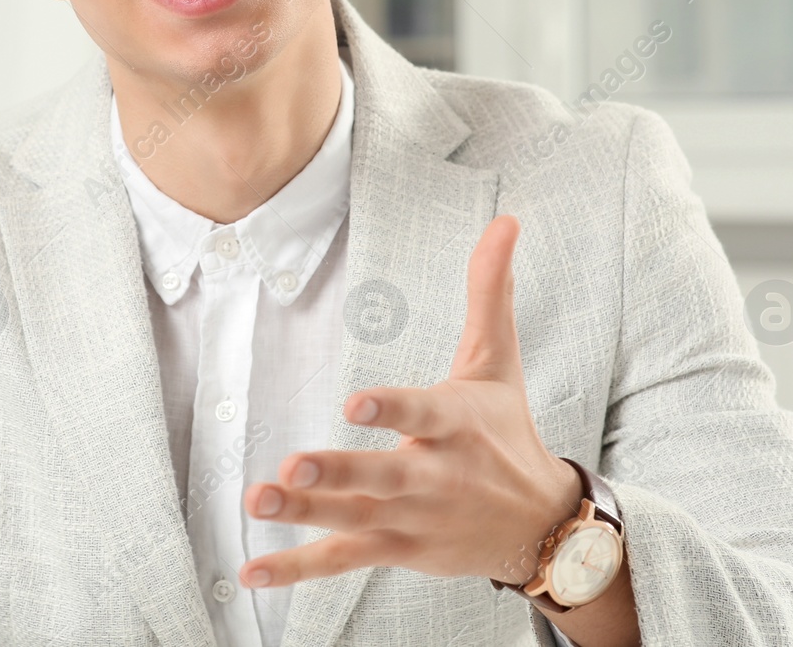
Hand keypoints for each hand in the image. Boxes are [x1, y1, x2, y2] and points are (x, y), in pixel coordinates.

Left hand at [239, 214, 581, 589]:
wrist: (541, 526)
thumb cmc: (507, 434)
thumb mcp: (499, 362)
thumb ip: (488, 292)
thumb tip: (505, 219)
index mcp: (457, 427)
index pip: (424, 414)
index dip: (391, 409)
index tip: (355, 402)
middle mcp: (433, 477)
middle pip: (379, 476)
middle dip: (337, 474)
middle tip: (292, 466)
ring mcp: (411, 519)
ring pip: (352, 518)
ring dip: (303, 514)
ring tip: (258, 500)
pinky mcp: (393, 547)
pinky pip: (341, 560)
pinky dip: (297, 570)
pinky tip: (252, 573)